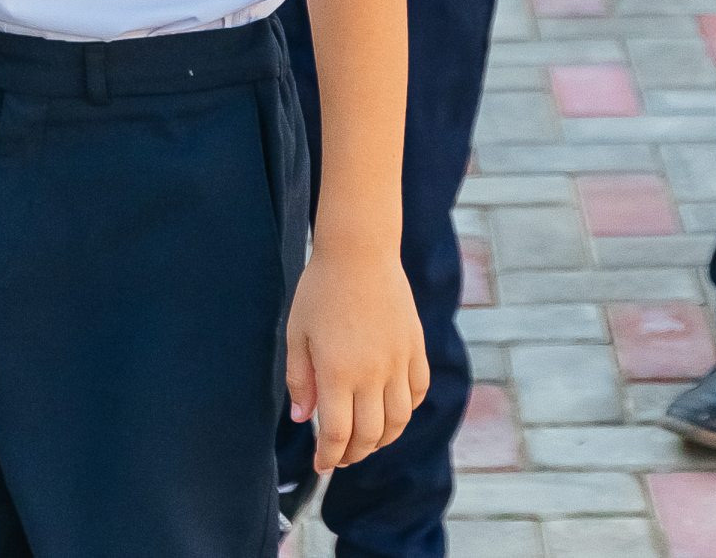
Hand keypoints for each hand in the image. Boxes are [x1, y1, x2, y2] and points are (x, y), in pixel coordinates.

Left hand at [286, 243, 427, 473]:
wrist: (360, 251)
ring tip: (366, 440)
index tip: (321, 465)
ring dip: (382, 439)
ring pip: (398, 420)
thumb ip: (299, 380)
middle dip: (353, 454)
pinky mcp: (415, 347)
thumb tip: (303, 420)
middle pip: (369, 435)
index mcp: (338, 372)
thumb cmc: (321, 290)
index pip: (337, 434)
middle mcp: (372, 373)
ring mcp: (398, 360)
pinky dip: (406, 409)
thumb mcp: (297, 333)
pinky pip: (418, 391)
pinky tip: (391, 410)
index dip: (328, 456)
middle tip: (340, 457)